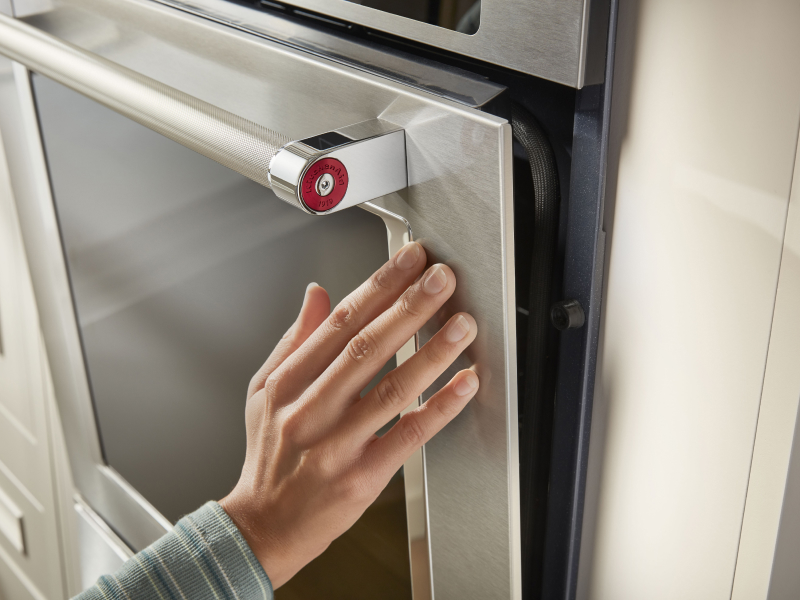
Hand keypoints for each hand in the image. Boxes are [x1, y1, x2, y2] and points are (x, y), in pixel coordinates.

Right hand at [219, 242, 478, 587]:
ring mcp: (336, 444)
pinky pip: (407, 436)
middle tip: (442, 278)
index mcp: (287, 382)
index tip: (408, 261)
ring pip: (391, 388)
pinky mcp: (361, 477)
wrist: (263, 525)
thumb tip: (318, 294)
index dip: (378, 287)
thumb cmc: (269, 458)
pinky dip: (439, 408)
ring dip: (432, 352)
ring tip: (462, 323)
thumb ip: (294, 339)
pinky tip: (464, 384)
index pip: (339, 323)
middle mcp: (310, 409)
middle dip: (409, 307)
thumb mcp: (264, 391)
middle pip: (366, 347)